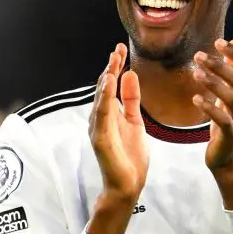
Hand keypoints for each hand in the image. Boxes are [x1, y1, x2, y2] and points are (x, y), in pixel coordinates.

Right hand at [89, 43, 147, 203]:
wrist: (128, 185)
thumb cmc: (130, 157)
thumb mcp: (135, 122)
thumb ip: (131, 100)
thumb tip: (130, 74)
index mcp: (109, 114)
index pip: (110, 85)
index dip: (115, 66)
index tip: (122, 48)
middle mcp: (100, 118)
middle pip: (103, 88)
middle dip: (110, 67)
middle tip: (118, 49)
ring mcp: (98, 127)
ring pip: (101, 98)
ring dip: (106, 78)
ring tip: (113, 60)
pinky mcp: (100, 138)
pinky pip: (102, 114)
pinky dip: (105, 97)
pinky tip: (109, 81)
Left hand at [193, 39, 232, 208]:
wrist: (230, 161)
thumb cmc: (228, 125)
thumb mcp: (231, 95)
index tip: (219, 41)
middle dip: (220, 66)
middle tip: (199, 55)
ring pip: (232, 98)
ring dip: (214, 84)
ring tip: (196, 73)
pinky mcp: (231, 136)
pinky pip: (224, 120)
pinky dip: (210, 108)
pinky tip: (196, 99)